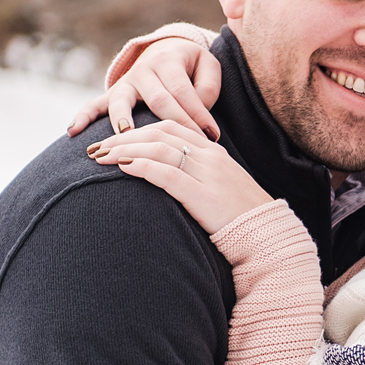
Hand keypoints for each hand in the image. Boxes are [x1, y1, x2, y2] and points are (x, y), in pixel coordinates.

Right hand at [66, 35, 222, 138]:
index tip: (212, 135)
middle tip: (187, 147)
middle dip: (174, 123)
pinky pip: (94, 104)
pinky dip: (83, 117)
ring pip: (122, 102)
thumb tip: (198, 110)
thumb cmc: (192, 67)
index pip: (182, 90)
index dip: (197, 112)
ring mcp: (125, 83)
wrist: (167, 51)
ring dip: (122, 120)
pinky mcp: (114, 94)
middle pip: (157, 99)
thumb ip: (208, 87)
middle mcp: (142, 69)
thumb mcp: (208, 67)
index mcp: (167, 60)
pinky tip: (73, 132)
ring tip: (124, 137)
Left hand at [89, 120, 272, 234]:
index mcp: (214, 152)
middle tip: (96, 147)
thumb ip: (199, 177)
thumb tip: (170, 177)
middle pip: (159, 133)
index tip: (114, 138)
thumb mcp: (221, 189)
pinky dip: (143, 166)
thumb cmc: (243, 219)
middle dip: (123, 137)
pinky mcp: (203, 195)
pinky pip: (168, 174)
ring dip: (125, 149)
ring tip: (100, 157)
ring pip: (159, 148)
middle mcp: (210, 156)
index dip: (139, 129)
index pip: (171, 126)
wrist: (268, 238)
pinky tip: (123, 167)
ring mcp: (207, 174)